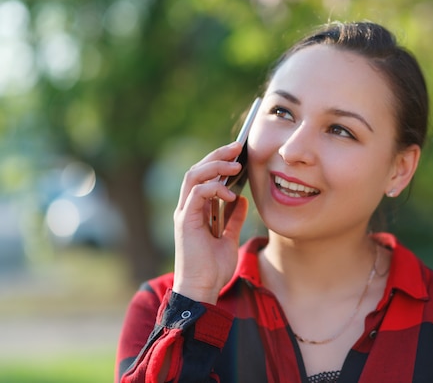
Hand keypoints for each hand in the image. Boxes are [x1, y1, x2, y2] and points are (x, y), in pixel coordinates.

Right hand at [172, 141, 248, 303]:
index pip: (203, 177)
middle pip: (197, 170)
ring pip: (193, 176)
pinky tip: (231, 193)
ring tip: (236, 164)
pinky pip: (197, 193)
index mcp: (196, 211)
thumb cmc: (213, 269)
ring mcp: (185, 214)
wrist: (203, 290)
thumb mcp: (229, 238)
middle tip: (238, 146)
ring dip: (215, 166)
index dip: (218, 161)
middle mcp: (187, 208)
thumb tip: (243, 199)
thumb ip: (233, 218)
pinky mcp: (186, 221)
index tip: (238, 152)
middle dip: (217, 155)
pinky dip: (214, 188)